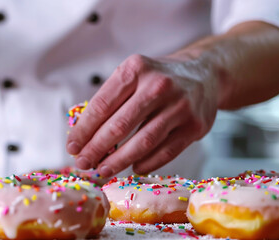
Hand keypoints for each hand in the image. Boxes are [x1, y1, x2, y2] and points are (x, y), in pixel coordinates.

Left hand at [66, 54, 217, 176]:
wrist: (205, 74)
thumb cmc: (158, 79)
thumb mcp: (133, 76)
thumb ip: (110, 101)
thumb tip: (83, 138)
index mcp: (136, 69)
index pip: (102, 105)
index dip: (84, 130)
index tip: (72, 147)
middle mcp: (158, 86)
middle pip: (119, 126)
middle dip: (96, 149)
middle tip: (83, 163)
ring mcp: (180, 106)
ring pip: (143, 142)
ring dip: (118, 161)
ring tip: (103, 170)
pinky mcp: (195, 126)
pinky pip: (165, 152)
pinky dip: (146, 163)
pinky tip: (132, 167)